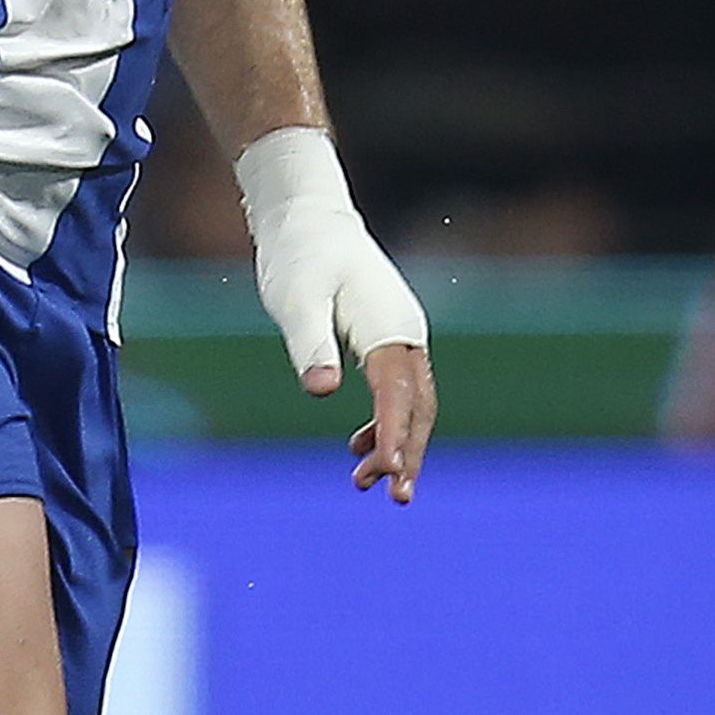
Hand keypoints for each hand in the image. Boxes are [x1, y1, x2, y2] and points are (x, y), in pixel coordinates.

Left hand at [231, 126, 433, 502]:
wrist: (308, 218)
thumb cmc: (299, 257)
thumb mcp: (296, 301)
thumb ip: (309, 344)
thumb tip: (321, 391)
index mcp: (388, 326)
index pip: (397, 395)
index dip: (395, 436)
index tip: (388, 473)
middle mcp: (406, 333)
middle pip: (418, 405)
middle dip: (407, 451)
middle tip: (392, 496)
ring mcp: (401, 335)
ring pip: (412, 402)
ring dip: (396, 441)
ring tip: (366, 481)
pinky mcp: (387, 338)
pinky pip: (398, 390)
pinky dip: (385, 422)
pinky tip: (357, 445)